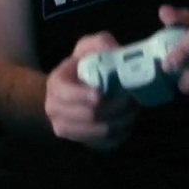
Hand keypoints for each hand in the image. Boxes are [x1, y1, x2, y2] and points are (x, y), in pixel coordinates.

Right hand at [46, 32, 136, 150]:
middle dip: (114, 107)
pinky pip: (105, 144)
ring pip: (99, 133)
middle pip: (89, 116)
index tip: (101, 94)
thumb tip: (114, 51)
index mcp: (56, 84)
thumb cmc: (86, 64)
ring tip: (132, 108)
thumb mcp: (91, 46)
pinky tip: (127, 120)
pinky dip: (121, 133)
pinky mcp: (84, 141)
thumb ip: (101, 43)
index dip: (85, 96)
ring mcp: (67, 128)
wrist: (78, 88)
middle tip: (130, 98)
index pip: (67, 95)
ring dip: (121, 121)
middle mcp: (55, 110)